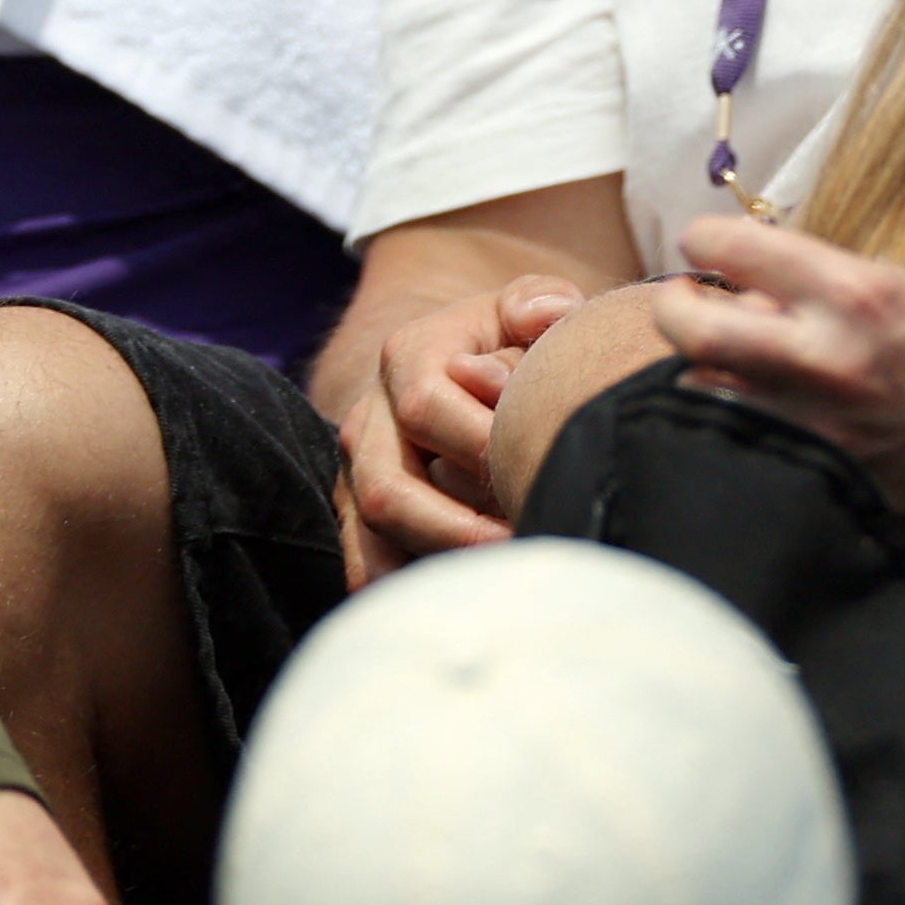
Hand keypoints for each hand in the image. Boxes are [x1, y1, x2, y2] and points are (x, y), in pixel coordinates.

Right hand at [336, 278, 580, 571]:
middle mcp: (369, 420)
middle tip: (526, 546)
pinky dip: (409, 594)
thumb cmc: (511, 344)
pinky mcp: (362, 522)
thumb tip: (546, 318)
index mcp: (407, 358)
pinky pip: (367, 572)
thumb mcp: (524, 307)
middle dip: (460, 531)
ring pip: (372, 541)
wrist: (463, 370)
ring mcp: (358, 475)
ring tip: (506, 582)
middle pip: (387, 490)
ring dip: (438, 569)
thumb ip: (538, 302)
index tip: (537, 472)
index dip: (481, 446)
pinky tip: (468, 602)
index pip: (426, 406)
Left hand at [664, 211, 904, 546]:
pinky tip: (754, 402)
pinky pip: (739, 434)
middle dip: (674, 304)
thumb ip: (822, 282)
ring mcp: (811, 421)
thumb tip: (749, 279)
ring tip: (728, 356)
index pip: (732, 247)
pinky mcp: (814, 470)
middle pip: (688, 325)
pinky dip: (733, 413)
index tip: (704, 244)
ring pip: (699, 386)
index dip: (704, 239)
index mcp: (853, 293)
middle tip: (686, 300)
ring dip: (702, 365)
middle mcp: (821, 355)